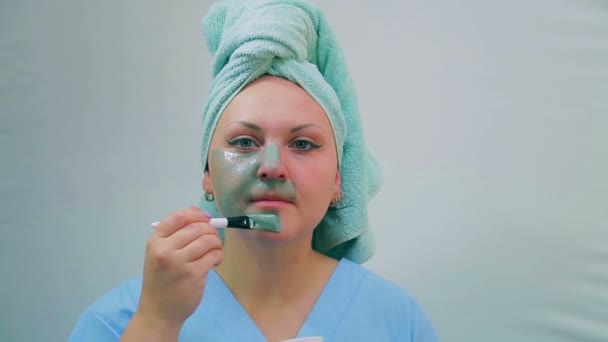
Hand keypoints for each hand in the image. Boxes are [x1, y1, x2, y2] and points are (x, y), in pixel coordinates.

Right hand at [135, 206, 222, 330]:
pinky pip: (214, 255)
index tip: (206, 218)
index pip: (178, 217)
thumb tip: (197, 211)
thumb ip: (175, 233)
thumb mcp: (160, 254)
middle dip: (210, 229)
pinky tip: (215, 261)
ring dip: (217, 242)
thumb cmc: (160, 281)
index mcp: (155, 242)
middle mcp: (165, 250)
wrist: (158, 312)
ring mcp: (180, 263)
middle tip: (213, 238)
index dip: (196, 214)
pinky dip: (219, 255)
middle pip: (196, 227)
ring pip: (208, 240)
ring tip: (215, 250)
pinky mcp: (194, 275)